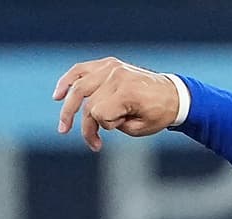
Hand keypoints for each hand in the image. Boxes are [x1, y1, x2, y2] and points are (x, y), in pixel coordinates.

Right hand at [53, 57, 180, 150]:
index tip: (117, 130)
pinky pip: (82, 70)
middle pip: (87, 102)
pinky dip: (68, 80)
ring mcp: (112, 67)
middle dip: (84, 125)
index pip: (99, 113)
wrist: (173, 94)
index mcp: (127, 92)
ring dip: (68, 105)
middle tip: (79, 140)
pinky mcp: (109, 64)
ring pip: (79, 85)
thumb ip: (113, 124)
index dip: (104, 127)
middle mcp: (117, 76)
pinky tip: (58, 94)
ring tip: (63, 124)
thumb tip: (92, 117)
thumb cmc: (157, 114)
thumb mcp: (138, 129)